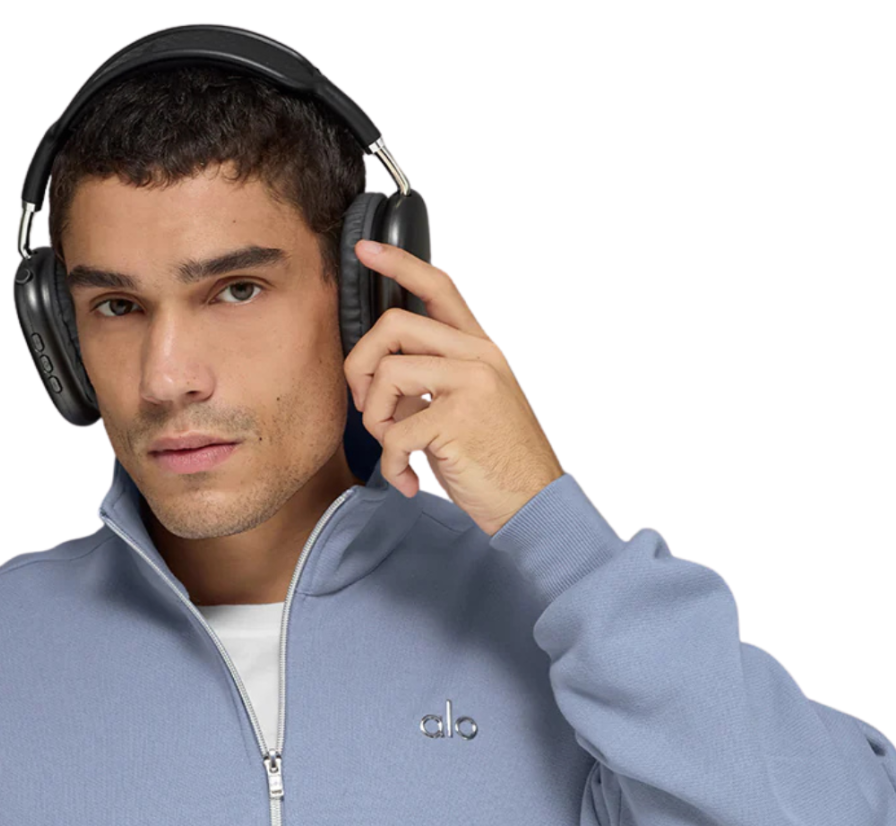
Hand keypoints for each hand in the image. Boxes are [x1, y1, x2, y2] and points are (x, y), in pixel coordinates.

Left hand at [343, 240, 564, 536]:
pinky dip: (391, 463)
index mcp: (480, 350)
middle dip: (361, 366)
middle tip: (368, 407)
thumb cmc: (498, 462)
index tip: (364, 249)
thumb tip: (382, 375)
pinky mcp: (459, 420)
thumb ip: (435, 380)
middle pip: (394, 324)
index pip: (439, 286)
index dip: (398, 262)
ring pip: (388, 372)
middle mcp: (478, 358)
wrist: (534, 505)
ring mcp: (471, 385)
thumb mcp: (470, 407)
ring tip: (395, 449)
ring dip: (374, 419)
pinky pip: (394, 431)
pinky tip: (408, 479)